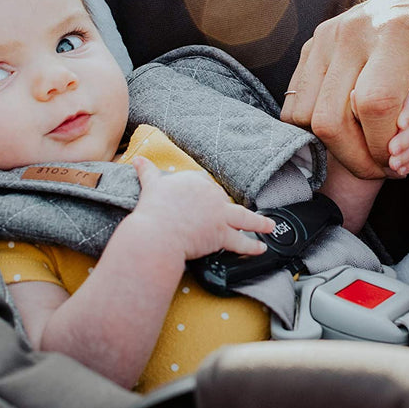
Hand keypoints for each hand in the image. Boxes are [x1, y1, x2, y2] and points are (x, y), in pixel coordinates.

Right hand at [132, 156, 273, 260]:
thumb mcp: (150, 186)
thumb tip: (138, 160)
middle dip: (226, 211)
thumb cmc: (152, 211)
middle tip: (228, 218)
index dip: (206, 199)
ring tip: (270, 226)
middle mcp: (211, 195)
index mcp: (196, 181)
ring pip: (245, 218)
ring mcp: (219, 215)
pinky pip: (242, 241)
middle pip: (224, 202)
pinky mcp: (222, 234)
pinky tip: (262, 247)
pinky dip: (253, 246)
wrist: (157, 233)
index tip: (203, 205)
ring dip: (260, 222)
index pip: (207, 188)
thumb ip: (147, 171)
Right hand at [281, 0, 408, 177]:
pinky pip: (295, 103)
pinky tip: (349, 126)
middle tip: (386, 165)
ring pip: (304, 116)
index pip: (372, 105)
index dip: (385, 144)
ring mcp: (323, 40)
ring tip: (366, 145)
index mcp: (395, 34)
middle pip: (330, 119)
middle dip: (357, 157)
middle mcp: (350, 34)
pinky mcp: (310, 48)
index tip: (404, 159)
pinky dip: (316, 127)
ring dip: (334, 146)